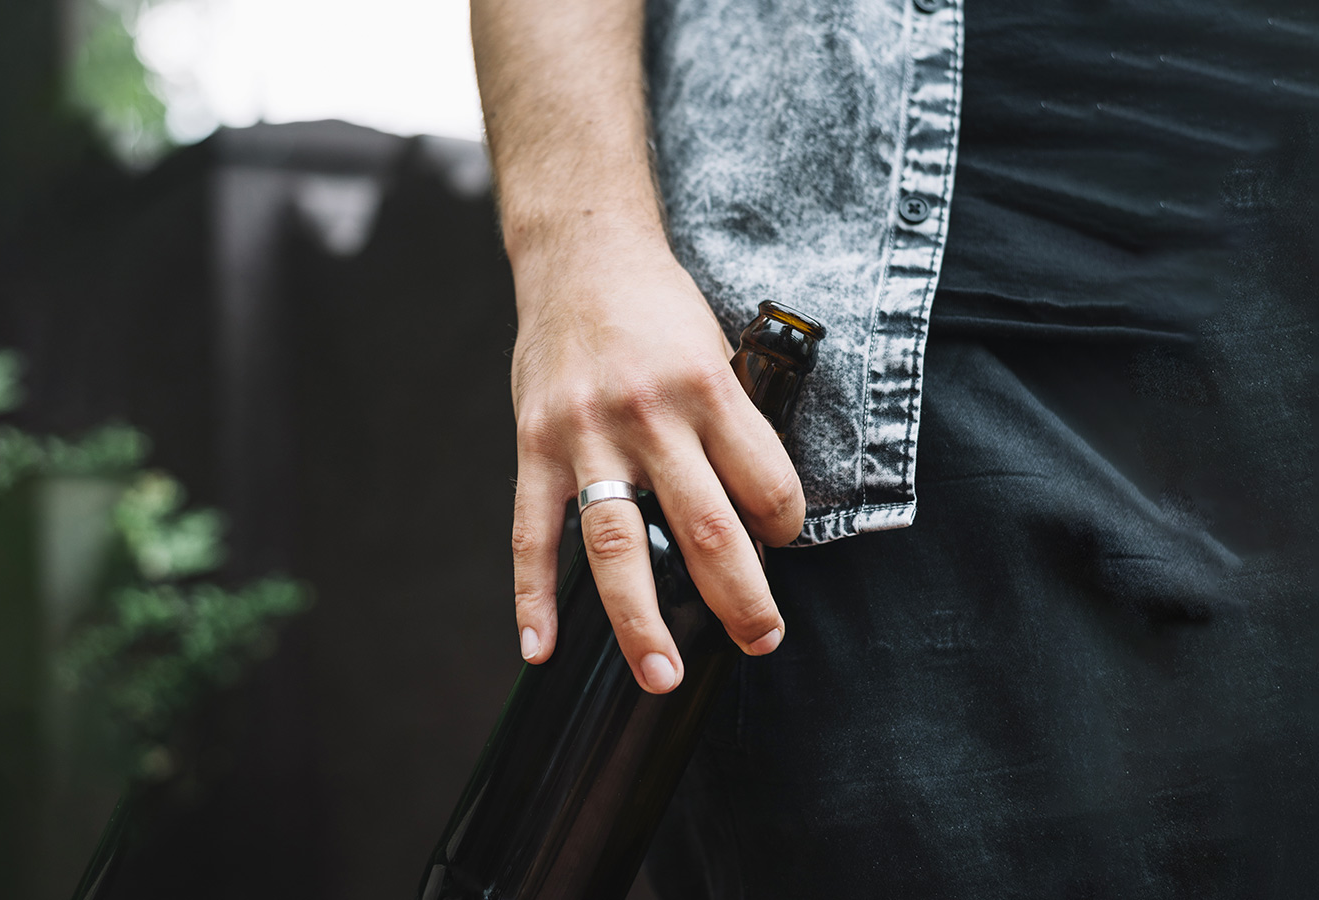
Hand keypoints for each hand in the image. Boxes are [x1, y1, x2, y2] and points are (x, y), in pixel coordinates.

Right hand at [508, 230, 805, 693]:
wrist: (580, 255)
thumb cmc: (657, 308)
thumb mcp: (715, 351)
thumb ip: (731, 425)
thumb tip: (754, 512)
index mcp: (708, 389)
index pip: (766, 483)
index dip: (786, 526)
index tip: (782, 542)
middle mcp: (650, 416)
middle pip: (705, 528)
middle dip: (741, 598)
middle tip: (761, 641)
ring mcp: (586, 434)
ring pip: (617, 546)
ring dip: (642, 621)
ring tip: (663, 673)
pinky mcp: (535, 445)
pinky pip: (532, 534)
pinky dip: (532, 597)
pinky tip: (541, 649)